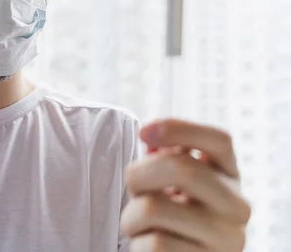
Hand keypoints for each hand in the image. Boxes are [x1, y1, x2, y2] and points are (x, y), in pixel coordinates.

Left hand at [120, 119, 250, 250]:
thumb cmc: (172, 219)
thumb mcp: (173, 184)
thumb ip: (166, 158)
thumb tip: (149, 135)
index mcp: (229, 177)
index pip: (219, 141)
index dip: (179, 129)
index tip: (144, 132)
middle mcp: (236, 206)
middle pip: (183, 169)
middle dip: (140, 174)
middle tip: (134, 190)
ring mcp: (226, 239)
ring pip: (156, 209)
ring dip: (132, 216)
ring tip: (140, 225)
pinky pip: (155, 244)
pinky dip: (138, 244)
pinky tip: (149, 246)